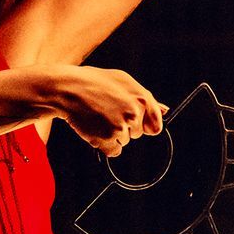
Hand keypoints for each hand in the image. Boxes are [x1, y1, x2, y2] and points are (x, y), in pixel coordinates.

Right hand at [50, 65, 165, 157]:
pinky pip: (114, 151)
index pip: (155, 126)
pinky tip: (94, 128)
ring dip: (112, 135)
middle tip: (106, 112)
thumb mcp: (123, 81)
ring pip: (124, 141)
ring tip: (97, 117)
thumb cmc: (94, 82)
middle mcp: (135, 114)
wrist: (68, 89)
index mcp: (143, 99)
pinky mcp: (108, 139)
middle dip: (124, 127)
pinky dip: (104, 145)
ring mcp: (122, 127)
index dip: (142, 125)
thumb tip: (165, 111)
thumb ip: (145, 98)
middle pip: (136, 133)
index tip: (130, 121)